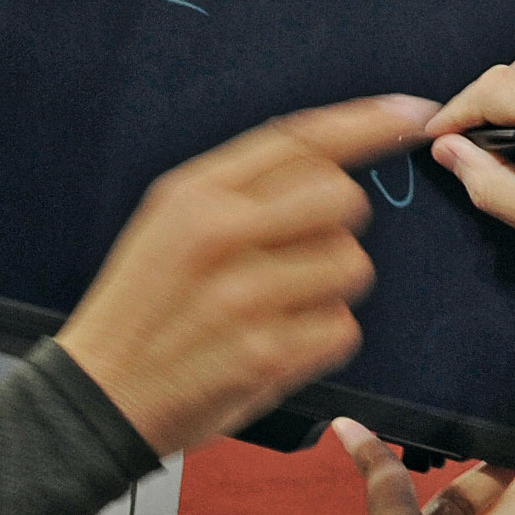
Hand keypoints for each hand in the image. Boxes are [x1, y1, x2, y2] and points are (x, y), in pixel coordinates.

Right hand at [54, 98, 420, 457]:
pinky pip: (342, 328)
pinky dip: (320, 338)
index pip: (301, 139)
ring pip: (351, 266)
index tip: (415, 114)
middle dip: (335, 227)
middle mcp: (221, 235)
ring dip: (328, 288)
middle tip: (296, 255)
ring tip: (275, 306)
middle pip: (344, 200)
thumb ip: (241, 190)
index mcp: (193, 194)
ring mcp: (246, 296)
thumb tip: (335, 166)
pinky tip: (275, 342)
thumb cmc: (141, 309)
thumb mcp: (166, 225)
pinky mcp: (268, 354)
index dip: (369, 123)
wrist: (98, 400)